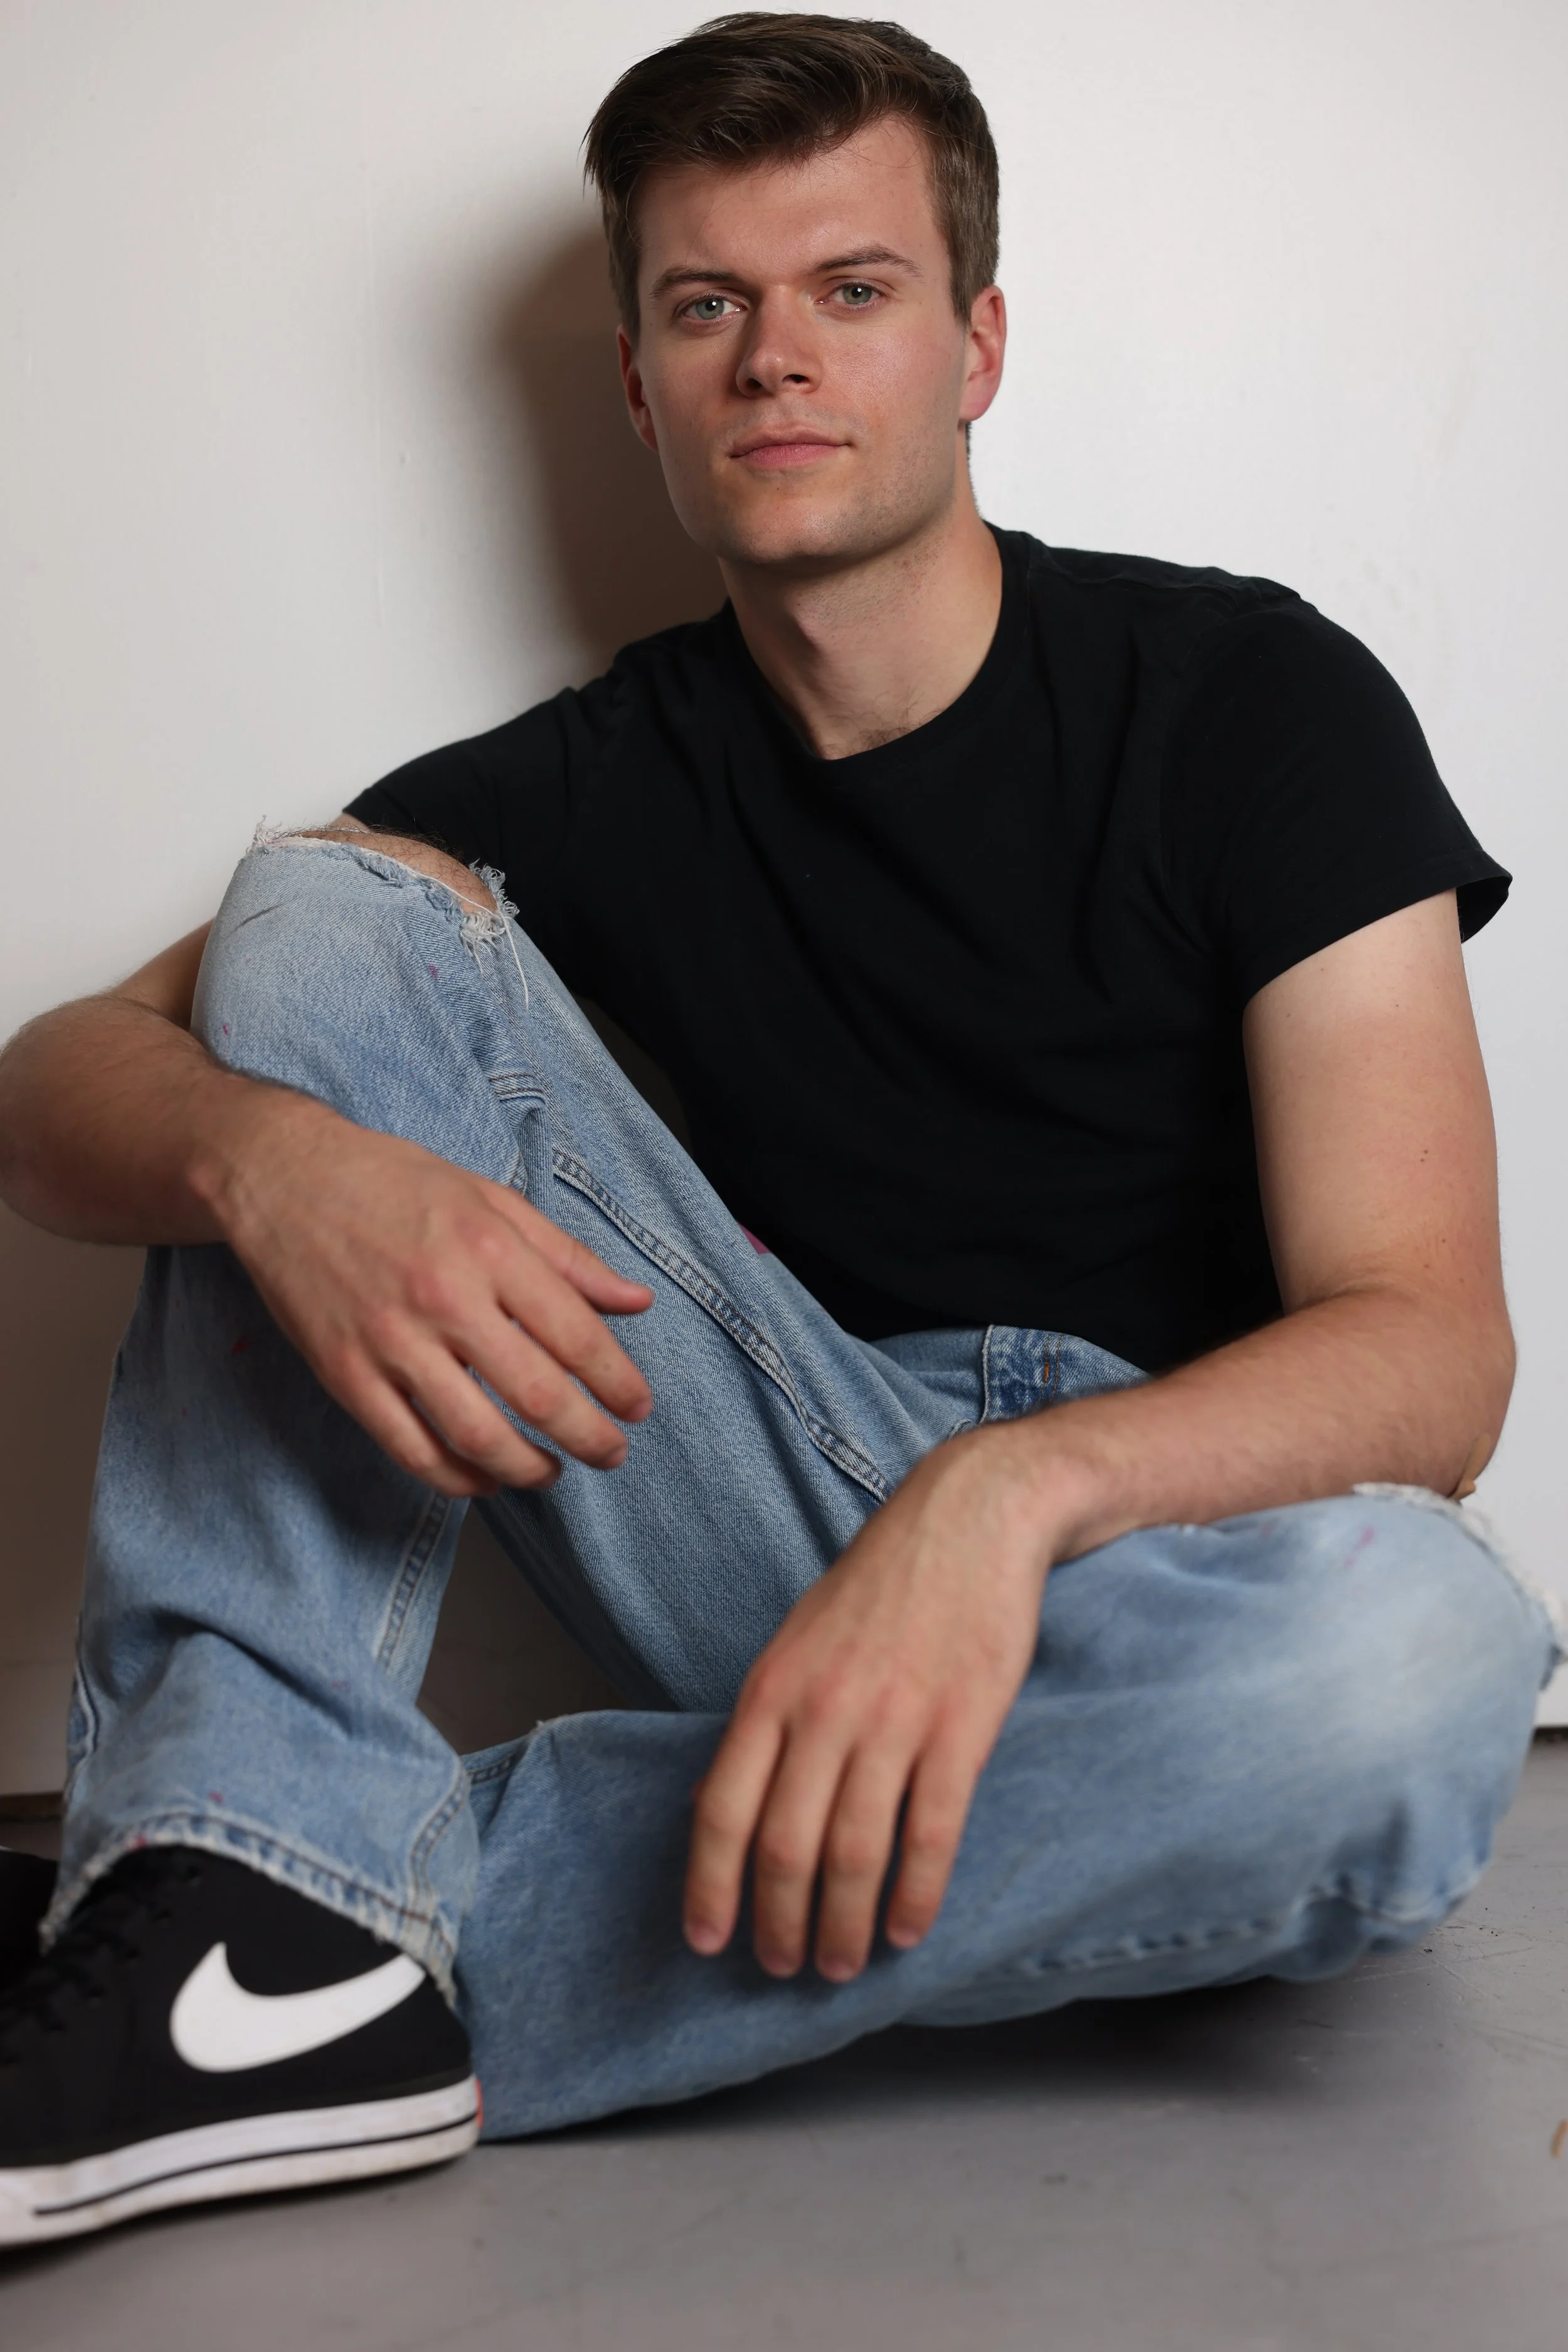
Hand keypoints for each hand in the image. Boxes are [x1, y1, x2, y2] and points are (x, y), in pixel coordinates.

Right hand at [205, 1088, 653, 1496]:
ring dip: (528, 1469)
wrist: (284, 1179)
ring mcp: (390, 1342)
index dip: (617, 1382)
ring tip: (552, 1471)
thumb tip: (636, 1300)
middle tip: (611, 1453)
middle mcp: (443, 1298)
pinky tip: (485, 1479)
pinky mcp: (345, 1374)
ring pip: (476, 1436)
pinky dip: (456, 1479)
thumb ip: (567, 1257)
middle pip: (537, 1395)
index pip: (575, 1336)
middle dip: (588, 1438)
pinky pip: (410, 1449)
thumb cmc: (393, 1184)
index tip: (636, 1408)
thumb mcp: (491, 1201)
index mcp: (489, 1249)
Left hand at [682, 1427, 1056, 1981]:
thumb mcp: (797, 1641)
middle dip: (779, 1922)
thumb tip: (716, 1803)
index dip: (710, 1887)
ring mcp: (894, 1721)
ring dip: (845, 1925)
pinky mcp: (960, 1729)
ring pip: (855, 1853)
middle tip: (784, 1967)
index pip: (723, 1809)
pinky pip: (930, 1833)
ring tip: (844, 1963)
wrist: (970, 1519)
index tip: (707, 1941)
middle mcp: (824, 1710)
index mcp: (772, 1689)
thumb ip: (763, 1722)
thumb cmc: (879, 1586)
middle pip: (786, 1845)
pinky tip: (908, 1930)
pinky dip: (916, 1895)